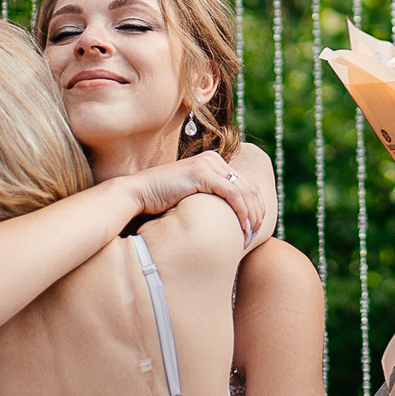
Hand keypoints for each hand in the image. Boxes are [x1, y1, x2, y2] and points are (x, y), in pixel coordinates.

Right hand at [119, 152, 270, 245]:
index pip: (246, 184)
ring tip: (248, 236)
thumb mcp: (192, 198)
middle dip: (257, 213)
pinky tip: (241, 228)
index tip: (253, 229)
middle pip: (250, 187)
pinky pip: (233, 193)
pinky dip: (241, 212)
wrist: (138, 193)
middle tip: (255, 235)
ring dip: (251, 216)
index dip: (255, 207)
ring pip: (245, 191)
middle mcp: (214, 159)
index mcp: (213, 162)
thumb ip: (210, 200)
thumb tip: (228, 219)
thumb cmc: (160, 202)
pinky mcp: (202, 173)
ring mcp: (208, 164)